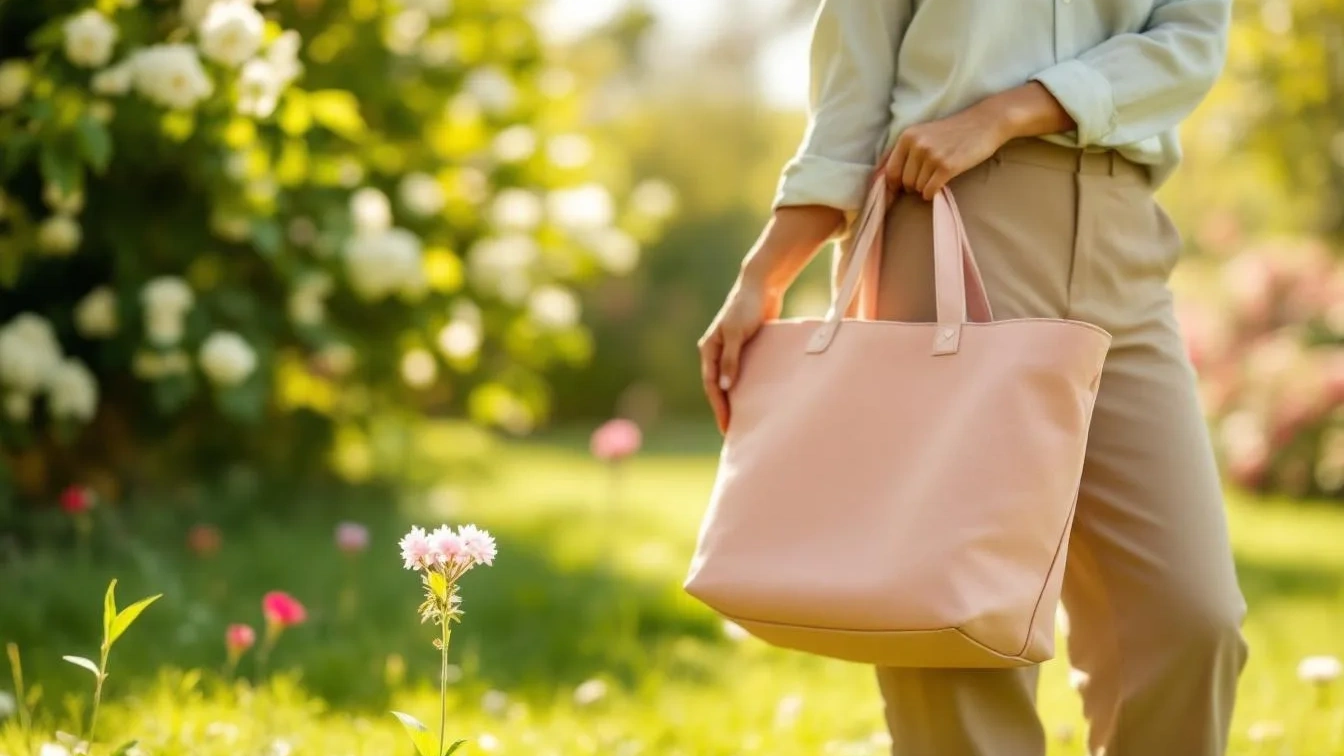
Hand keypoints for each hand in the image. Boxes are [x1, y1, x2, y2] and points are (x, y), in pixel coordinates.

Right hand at [698, 276, 782, 433]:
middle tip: (733, 431)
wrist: (761, 285)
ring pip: (731, 380)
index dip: (718, 407)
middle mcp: (717, 352)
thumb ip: (731, 360)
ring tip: (744, 419)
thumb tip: (726, 388)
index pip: (712, 385)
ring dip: (735, 399)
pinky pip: (744, 372)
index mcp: (709, 349)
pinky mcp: (745, 347)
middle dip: (724, 408)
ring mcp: (731, 350)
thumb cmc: (746, 307)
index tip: (727, 427)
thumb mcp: (737, 334)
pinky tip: (757, 397)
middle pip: (719, 386)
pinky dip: (747, 386)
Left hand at [885, 102, 1012, 200]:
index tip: (898, 190)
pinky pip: (930, 190)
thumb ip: (905, 151)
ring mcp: (932, 156)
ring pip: (917, 187)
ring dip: (924, 188)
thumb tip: (885, 176)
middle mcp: (917, 145)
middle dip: (912, 186)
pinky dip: (933, 193)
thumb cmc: (953, 131)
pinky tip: (939, 186)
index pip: (890, 170)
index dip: (892, 184)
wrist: (985, 123)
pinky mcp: (947, 166)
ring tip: (935, 178)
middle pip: (904, 181)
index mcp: (907, 136)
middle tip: (925, 181)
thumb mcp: (924, 133)